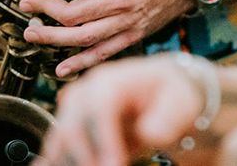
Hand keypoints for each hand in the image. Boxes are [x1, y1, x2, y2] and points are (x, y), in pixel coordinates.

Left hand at [19, 0, 193, 75]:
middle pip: (74, 11)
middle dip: (44, 8)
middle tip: (26, 5)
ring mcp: (126, 21)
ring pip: (83, 37)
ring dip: (53, 37)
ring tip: (33, 32)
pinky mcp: (132, 36)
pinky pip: (102, 54)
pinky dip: (80, 63)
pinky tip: (60, 67)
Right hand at [32, 55, 205, 165]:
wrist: (160, 92)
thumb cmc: (171, 95)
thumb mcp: (180, 102)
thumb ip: (166, 119)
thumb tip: (149, 132)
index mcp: (112, 80)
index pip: (99, 106)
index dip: (103, 139)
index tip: (114, 165)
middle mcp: (86, 92)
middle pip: (71, 124)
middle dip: (84, 157)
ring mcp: (74, 111)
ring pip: (59, 140)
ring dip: (70, 160)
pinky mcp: (70, 130)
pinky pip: (56, 150)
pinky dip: (58, 161)